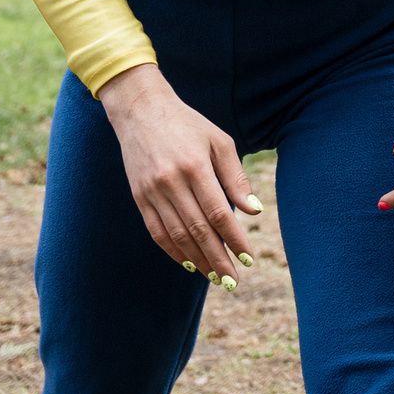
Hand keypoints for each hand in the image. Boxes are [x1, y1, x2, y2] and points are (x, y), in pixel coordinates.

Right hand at [96, 63, 260, 285]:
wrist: (141, 112)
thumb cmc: (189, 125)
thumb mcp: (219, 141)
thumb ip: (236, 177)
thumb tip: (254, 211)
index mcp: (194, 167)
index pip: (218, 213)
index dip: (234, 239)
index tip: (248, 259)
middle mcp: (171, 183)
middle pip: (197, 230)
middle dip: (217, 258)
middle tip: (233, 281)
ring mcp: (151, 192)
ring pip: (176, 236)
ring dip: (197, 261)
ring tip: (215, 278)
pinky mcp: (139, 197)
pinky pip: (156, 231)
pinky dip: (172, 251)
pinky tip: (188, 264)